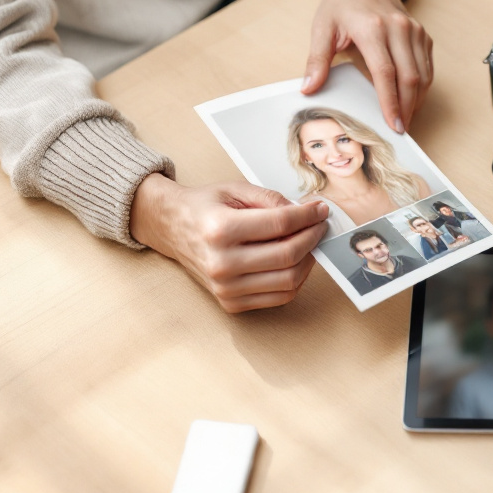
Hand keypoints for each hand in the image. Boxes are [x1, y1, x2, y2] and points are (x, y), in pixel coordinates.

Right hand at [130, 174, 328, 312]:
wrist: (171, 228)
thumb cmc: (203, 207)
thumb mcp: (234, 189)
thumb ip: (271, 199)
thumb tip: (306, 212)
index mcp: (220, 230)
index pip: (281, 224)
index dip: (308, 216)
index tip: (321, 210)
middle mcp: (221, 263)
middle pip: (288, 255)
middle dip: (312, 237)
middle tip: (319, 225)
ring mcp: (225, 287)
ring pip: (288, 280)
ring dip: (308, 260)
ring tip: (308, 242)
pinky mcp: (230, 302)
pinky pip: (279, 297)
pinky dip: (295, 279)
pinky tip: (295, 261)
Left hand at [302, 0, 432, 132]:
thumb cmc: (342, 4)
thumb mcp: (322, 28)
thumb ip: (316, 60)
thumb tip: (308, 89)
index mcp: (372, 28)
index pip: (385, 72)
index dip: (390, 101)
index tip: (392, 124)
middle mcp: (398, 28)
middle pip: (409, 77)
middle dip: (406, 109)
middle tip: (399, 131)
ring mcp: (414, 31)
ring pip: (423, 75)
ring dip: (416, 101)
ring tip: (405, 120)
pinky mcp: (422, 35)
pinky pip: (428, 67)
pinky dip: (422, 88)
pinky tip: (411, 101)